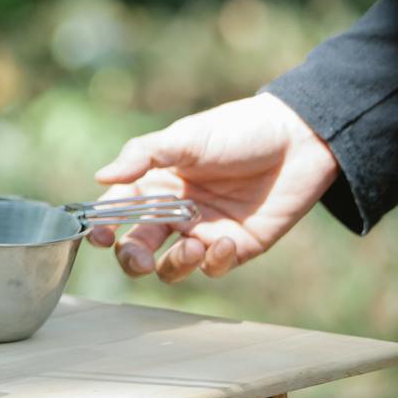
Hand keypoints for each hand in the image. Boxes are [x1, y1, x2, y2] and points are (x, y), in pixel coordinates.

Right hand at [89, 93, 339, 282]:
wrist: (296, 140)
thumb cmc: (236, 131)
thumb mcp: (185, 137)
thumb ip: (143, 156)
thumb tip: (101, 177)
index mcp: (154, 183)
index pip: (117, 211)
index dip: (102, 227)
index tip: (100, 236)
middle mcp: (172, 211)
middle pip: (137, 248)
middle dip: (132, 259)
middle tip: (140, 259)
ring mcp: (203, 231)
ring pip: (172, 266)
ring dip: (174, 265)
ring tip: (192, 246)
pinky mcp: (236, 247)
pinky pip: (213, 267)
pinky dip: (214, 261)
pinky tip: (227, 241)